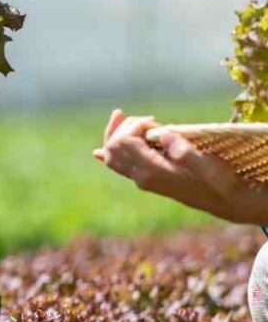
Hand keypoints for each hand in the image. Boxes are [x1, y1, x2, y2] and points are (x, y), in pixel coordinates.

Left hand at [92, 108, 267, 224]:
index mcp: (152, 172)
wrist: (225, 202)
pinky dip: (108, 155)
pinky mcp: (146, 180)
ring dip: (117, 134)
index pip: (123, 141)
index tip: (155, 122)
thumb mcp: (207, 165)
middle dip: (125, 127)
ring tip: (128, 119)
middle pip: (113, 146)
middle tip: (150, 120)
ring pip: (112, 156)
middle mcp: (141, 178)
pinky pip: (118, 168)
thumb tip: (160, 133)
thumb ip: (184, 151)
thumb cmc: (220, 181)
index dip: (134, 125)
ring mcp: (141, 180)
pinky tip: (97, 153)